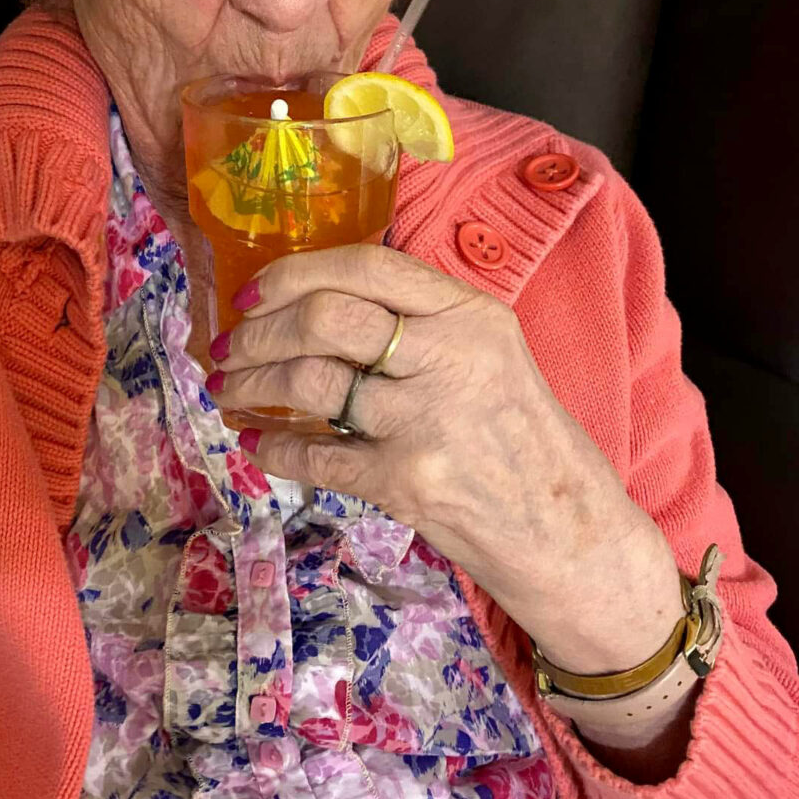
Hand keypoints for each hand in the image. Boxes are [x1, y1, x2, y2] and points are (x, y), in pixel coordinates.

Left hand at [207, 244, 684, 674]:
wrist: (569, 533)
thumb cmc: (522, 438)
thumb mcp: (491, 353)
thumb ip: (421, 322)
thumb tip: (314, 302)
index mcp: (469, 313)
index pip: (365, 265)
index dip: (294, 272)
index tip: (252, 291)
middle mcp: (449, 356)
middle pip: (325, 317)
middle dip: (258, 331)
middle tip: (229, 347)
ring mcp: (426, 420)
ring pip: (307, 382)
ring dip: (252, 385)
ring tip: (230, 390)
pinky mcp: (406, 482)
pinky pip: (313, 455)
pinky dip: (271, 448)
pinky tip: (256, 443)